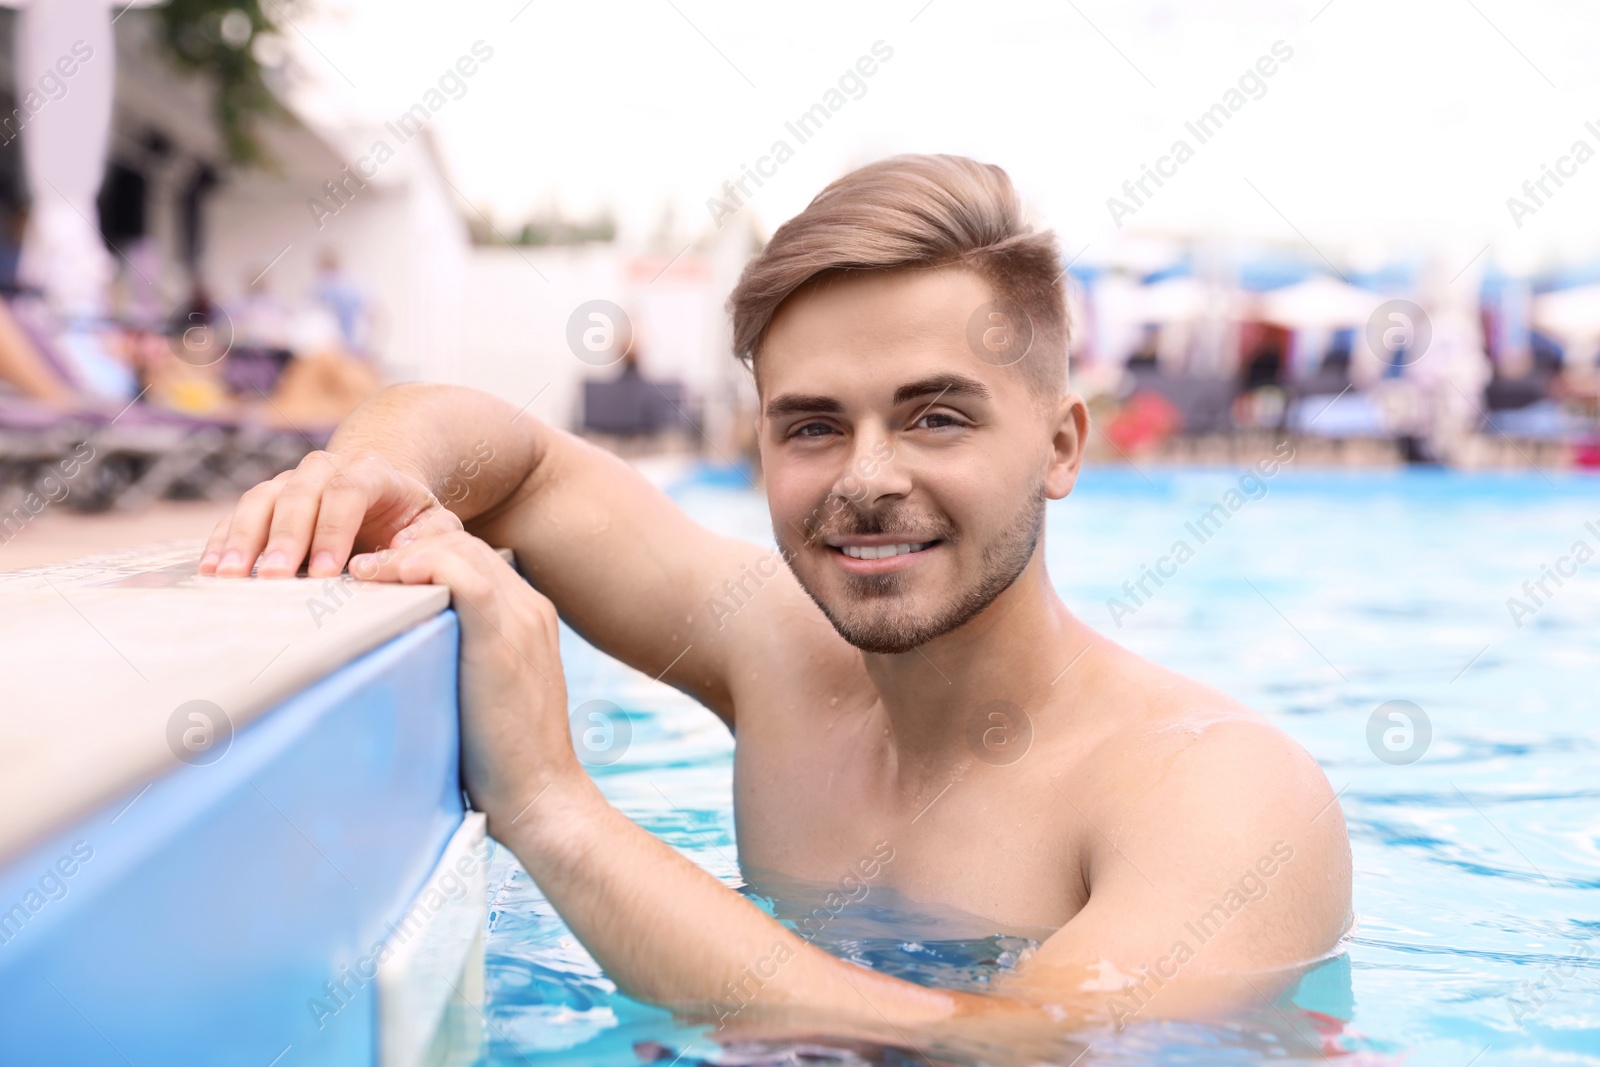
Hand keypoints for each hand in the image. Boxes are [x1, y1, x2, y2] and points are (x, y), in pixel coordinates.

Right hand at [199, 450, 462, 577]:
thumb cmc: (409, 517)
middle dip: (285, 538)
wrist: (382, 491)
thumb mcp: (434, 525)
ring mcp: (290, 481)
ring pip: (261, 500)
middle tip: (272, 578)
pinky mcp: (266, 500)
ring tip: (230, 576)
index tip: (325, 570)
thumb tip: (396, 561)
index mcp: (370, 470)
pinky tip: (211, 569)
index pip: (348, 490)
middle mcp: (325, 468)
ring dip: (244, 538)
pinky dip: (223, 540)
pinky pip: (238, 514)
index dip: (334, 528)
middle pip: (299, 495)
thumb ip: (429, 540)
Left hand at [348, 531, 581, 830]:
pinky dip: (423, 564)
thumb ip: (460, 660)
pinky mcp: (503, 636)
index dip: (425, 556)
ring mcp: (522, 619)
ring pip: (462, 550)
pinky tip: (385, 575)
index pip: (475, 559)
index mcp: (529, 618)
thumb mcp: (484, 695)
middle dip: (410, 546)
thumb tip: (406, 654)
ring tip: (360, 572)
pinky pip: (464, 575)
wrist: (540, 794)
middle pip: (466, 545)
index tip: (380, 574)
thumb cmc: (503, 759)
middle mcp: (530, 609)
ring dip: (405, 552)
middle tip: (360, 568)